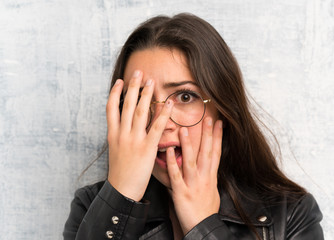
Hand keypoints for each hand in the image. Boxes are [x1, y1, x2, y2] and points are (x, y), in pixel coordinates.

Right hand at [106, 70, 172, 200]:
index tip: (120, 81)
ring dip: (146, 95)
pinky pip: (156, 127)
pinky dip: (162, 114)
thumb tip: (123, 125)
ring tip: (151, 81)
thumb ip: (119, 136)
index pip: (111, 108)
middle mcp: (122, 134)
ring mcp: (134, 140)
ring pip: (139, 112)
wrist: (122, 190)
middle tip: (139, 72)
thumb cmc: (120, 172)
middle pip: (126, 105)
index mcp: (113, 134)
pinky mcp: (147, 147)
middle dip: (133, 87)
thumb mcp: (115, 151)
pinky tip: (168, 103)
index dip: (115, 93)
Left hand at [166, 117, 222, 233]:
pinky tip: (168, 151)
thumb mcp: (212, 192)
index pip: (216, 153)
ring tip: (185, 130)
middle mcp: (204, 178)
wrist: (203, 228)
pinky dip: (172, 163)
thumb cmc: (206, 211)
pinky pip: (176, 175)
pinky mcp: (181, 192)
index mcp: (211, 176)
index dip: (217, 137)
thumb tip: (208, 167)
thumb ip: (208, 177)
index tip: (219, 123)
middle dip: (207, 135)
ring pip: (191, 161)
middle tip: (207, 118)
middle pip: (207, 153)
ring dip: (188, 145)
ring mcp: (193, 184)